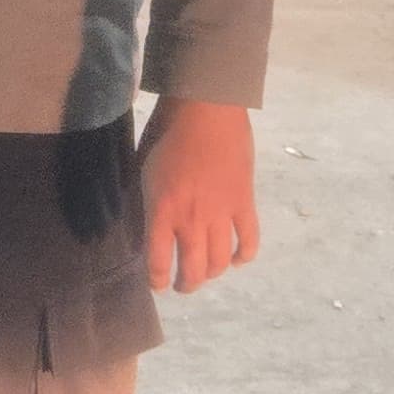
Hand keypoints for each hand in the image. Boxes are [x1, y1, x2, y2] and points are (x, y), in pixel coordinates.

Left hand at [138, 97, 259, 292]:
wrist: (205, 109)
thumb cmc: (166, 133)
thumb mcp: (144, 169)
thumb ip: (148, 200)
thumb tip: (150, 222)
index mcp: (162, 211)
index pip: (158, 261)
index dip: (158, 279)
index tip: (158, 284)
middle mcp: (191, 220)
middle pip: (193, 269)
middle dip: (187, 284)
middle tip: (184, 285)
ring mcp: (221, 214)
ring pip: (221, 261)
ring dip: (213, 273)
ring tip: (208, 274)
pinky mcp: (244, 203)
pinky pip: (249, 239)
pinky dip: (245, 255)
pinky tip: (239, 259)